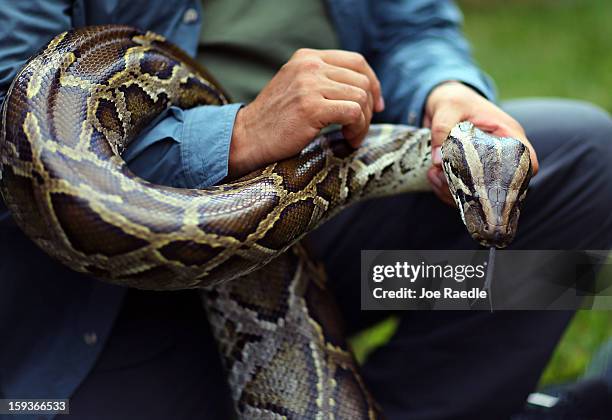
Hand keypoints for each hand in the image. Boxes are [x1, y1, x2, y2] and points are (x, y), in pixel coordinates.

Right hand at [228, 49, 384, 176]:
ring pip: (360, 97)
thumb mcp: (297, 87)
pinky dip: (357, 129)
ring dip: (363, 122)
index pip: (357, 61)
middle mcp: (310, 66)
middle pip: (362, 81)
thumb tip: (364, 90)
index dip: (373, 84)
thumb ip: (323, 81)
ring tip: (351, 137)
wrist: (247, 137)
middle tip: (359, 129)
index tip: (376, 106)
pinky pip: (353, 113)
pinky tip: (348, 140)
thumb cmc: (274, 121)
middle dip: (368, 108)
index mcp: (307, 58)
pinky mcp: (311, 107)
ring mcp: (310, 85)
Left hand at [423, 81, 538, 205]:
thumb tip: (438, 161)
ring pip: (479, 193)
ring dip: (454, 192)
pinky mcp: (467, 173)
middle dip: (473, 191)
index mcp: (507, 134)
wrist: (441, 101)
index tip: (493, 186)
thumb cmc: (453, 99)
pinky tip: (432, 177)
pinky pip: (462, 192)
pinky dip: (446, 191)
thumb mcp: (448, 107)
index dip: (519, 178)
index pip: (527, 161)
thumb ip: (442, 129)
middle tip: (447, 181)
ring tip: (434, 176)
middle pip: (500, 185)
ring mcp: (483, 166)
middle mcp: (499, 154)